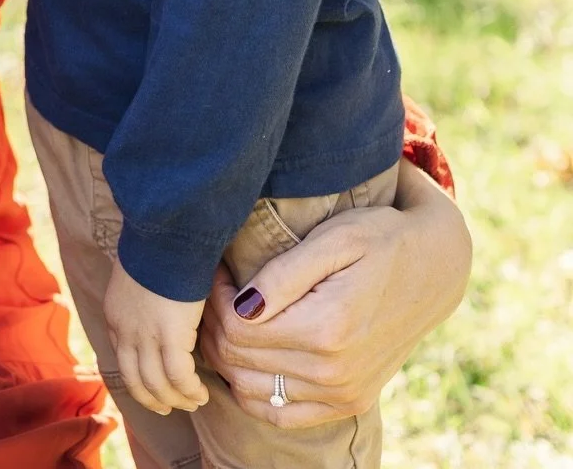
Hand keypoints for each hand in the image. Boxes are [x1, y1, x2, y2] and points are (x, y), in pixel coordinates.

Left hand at [104, 257, 208, 414]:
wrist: (164, 230)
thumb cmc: (159, 245)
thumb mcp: (139, 275)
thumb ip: (143, 297)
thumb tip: (158, 305)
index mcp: (114, 314)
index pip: (123, 359)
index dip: (139, 378)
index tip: (153, 387)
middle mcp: (125, 330)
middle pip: (135, 381)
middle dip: (154, 400)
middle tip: (170, 408)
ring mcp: (145, 336)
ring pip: (157, 385)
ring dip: (176, 400)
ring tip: (193, 402)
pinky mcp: (170, 336)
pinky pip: (180, 378)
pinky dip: (190, 390)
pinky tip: (201, 392)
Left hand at [199, 162, 471, 428]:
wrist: (438, 269)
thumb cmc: (382, 239)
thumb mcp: (336, 238)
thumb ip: (284, 274)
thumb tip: (240, 306)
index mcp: (328, 329)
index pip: (235, 327)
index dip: (212, 297)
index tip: (217, 269)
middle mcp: (334, 373)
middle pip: (236, 360)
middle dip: (213, 324)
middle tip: (216, 290)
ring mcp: (343, 394)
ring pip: (249, 389)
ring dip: (226, 356)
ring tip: (229, 315)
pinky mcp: (350, 402)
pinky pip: (280, 414)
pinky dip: (253, 390)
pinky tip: (251, 356)